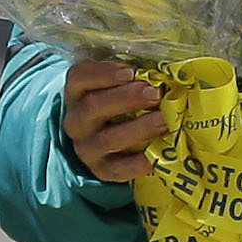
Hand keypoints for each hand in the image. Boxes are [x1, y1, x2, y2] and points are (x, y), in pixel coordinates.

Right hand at [60, 58, 165, 182]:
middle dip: (126, 98)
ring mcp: (87, 148)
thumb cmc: (118, 105)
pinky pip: (120, 169)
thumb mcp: (117, 87)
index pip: (79, 77)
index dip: (103, 73)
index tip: (130, 71)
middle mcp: (77, 121)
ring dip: (138, 128)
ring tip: (163, 120)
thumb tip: (163, 70)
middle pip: (94, 106)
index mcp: (77, 92)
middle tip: (154, 93)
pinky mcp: (102, 170)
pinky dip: (140, 162)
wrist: (107, 146)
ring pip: (108, 139)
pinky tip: (159, 153)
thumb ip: (133, 78)